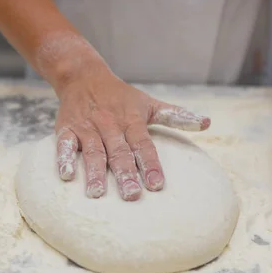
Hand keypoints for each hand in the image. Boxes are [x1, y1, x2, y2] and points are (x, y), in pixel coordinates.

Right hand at [54, 65, 209, 200]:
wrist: (83, 76)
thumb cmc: (121, 96)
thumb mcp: (149, 103)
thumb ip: (176, 116)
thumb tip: (206, 123)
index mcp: (132, 120)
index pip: (144, 144)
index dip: (151, 164)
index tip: (158, 185)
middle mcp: (110, 124)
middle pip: (119, 151)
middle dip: (125, 174)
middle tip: (131, 196)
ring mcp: (87, 126)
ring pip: (93, 151)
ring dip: (94, 172)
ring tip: (97, 193)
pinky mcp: (66, 128)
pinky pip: (64, 144)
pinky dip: (64, 158)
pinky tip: (67, 176)